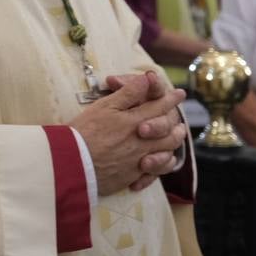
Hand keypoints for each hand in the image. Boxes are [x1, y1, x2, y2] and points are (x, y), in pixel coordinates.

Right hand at [70, 72, 186, 196]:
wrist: (73, 164)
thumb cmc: (85, 131)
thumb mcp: (104, 106)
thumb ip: (128, 93)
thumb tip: (147, 79)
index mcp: (135, 122)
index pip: (158, 107)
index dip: (170, 99)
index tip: (179, 94)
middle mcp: (142, 142)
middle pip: (167, 133)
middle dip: (175, 126)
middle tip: (181, 123)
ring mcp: (138, 161)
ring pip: (164, 154)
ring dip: (172, 146)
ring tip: (175, 142)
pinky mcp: (130, 176)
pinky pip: (152, 174)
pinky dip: (159, 167)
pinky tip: (160, 164)